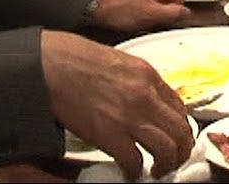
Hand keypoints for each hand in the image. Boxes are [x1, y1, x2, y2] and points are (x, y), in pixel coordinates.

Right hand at [41, 30, 193, 179]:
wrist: (47, 63)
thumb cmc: (70, 56)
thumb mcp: (115, 60)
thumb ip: (134, 80)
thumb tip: (141, 99)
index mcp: (145, 74)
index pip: (179, 106)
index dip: (180, 126)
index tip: (174, 135)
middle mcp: (144, 95)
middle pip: (180, 130)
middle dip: (181, 150)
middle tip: (174, 159)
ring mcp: (128, 115)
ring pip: (166, 149)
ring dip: (166, 164)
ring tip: (157, 170)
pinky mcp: (109, 134)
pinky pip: (134, 160)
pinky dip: (135, 171)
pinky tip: (130, 172)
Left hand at [89, 0, 189, 31]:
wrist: (99, 9)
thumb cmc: (121, 10)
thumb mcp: (153, 15)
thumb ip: (174, 13)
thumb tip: (187, 12)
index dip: (174, 10)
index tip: (165, 18)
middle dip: (163, 9)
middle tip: (151, 18)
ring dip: (154, 9)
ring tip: (142, 16)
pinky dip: (145, 6)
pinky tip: (137, 13)